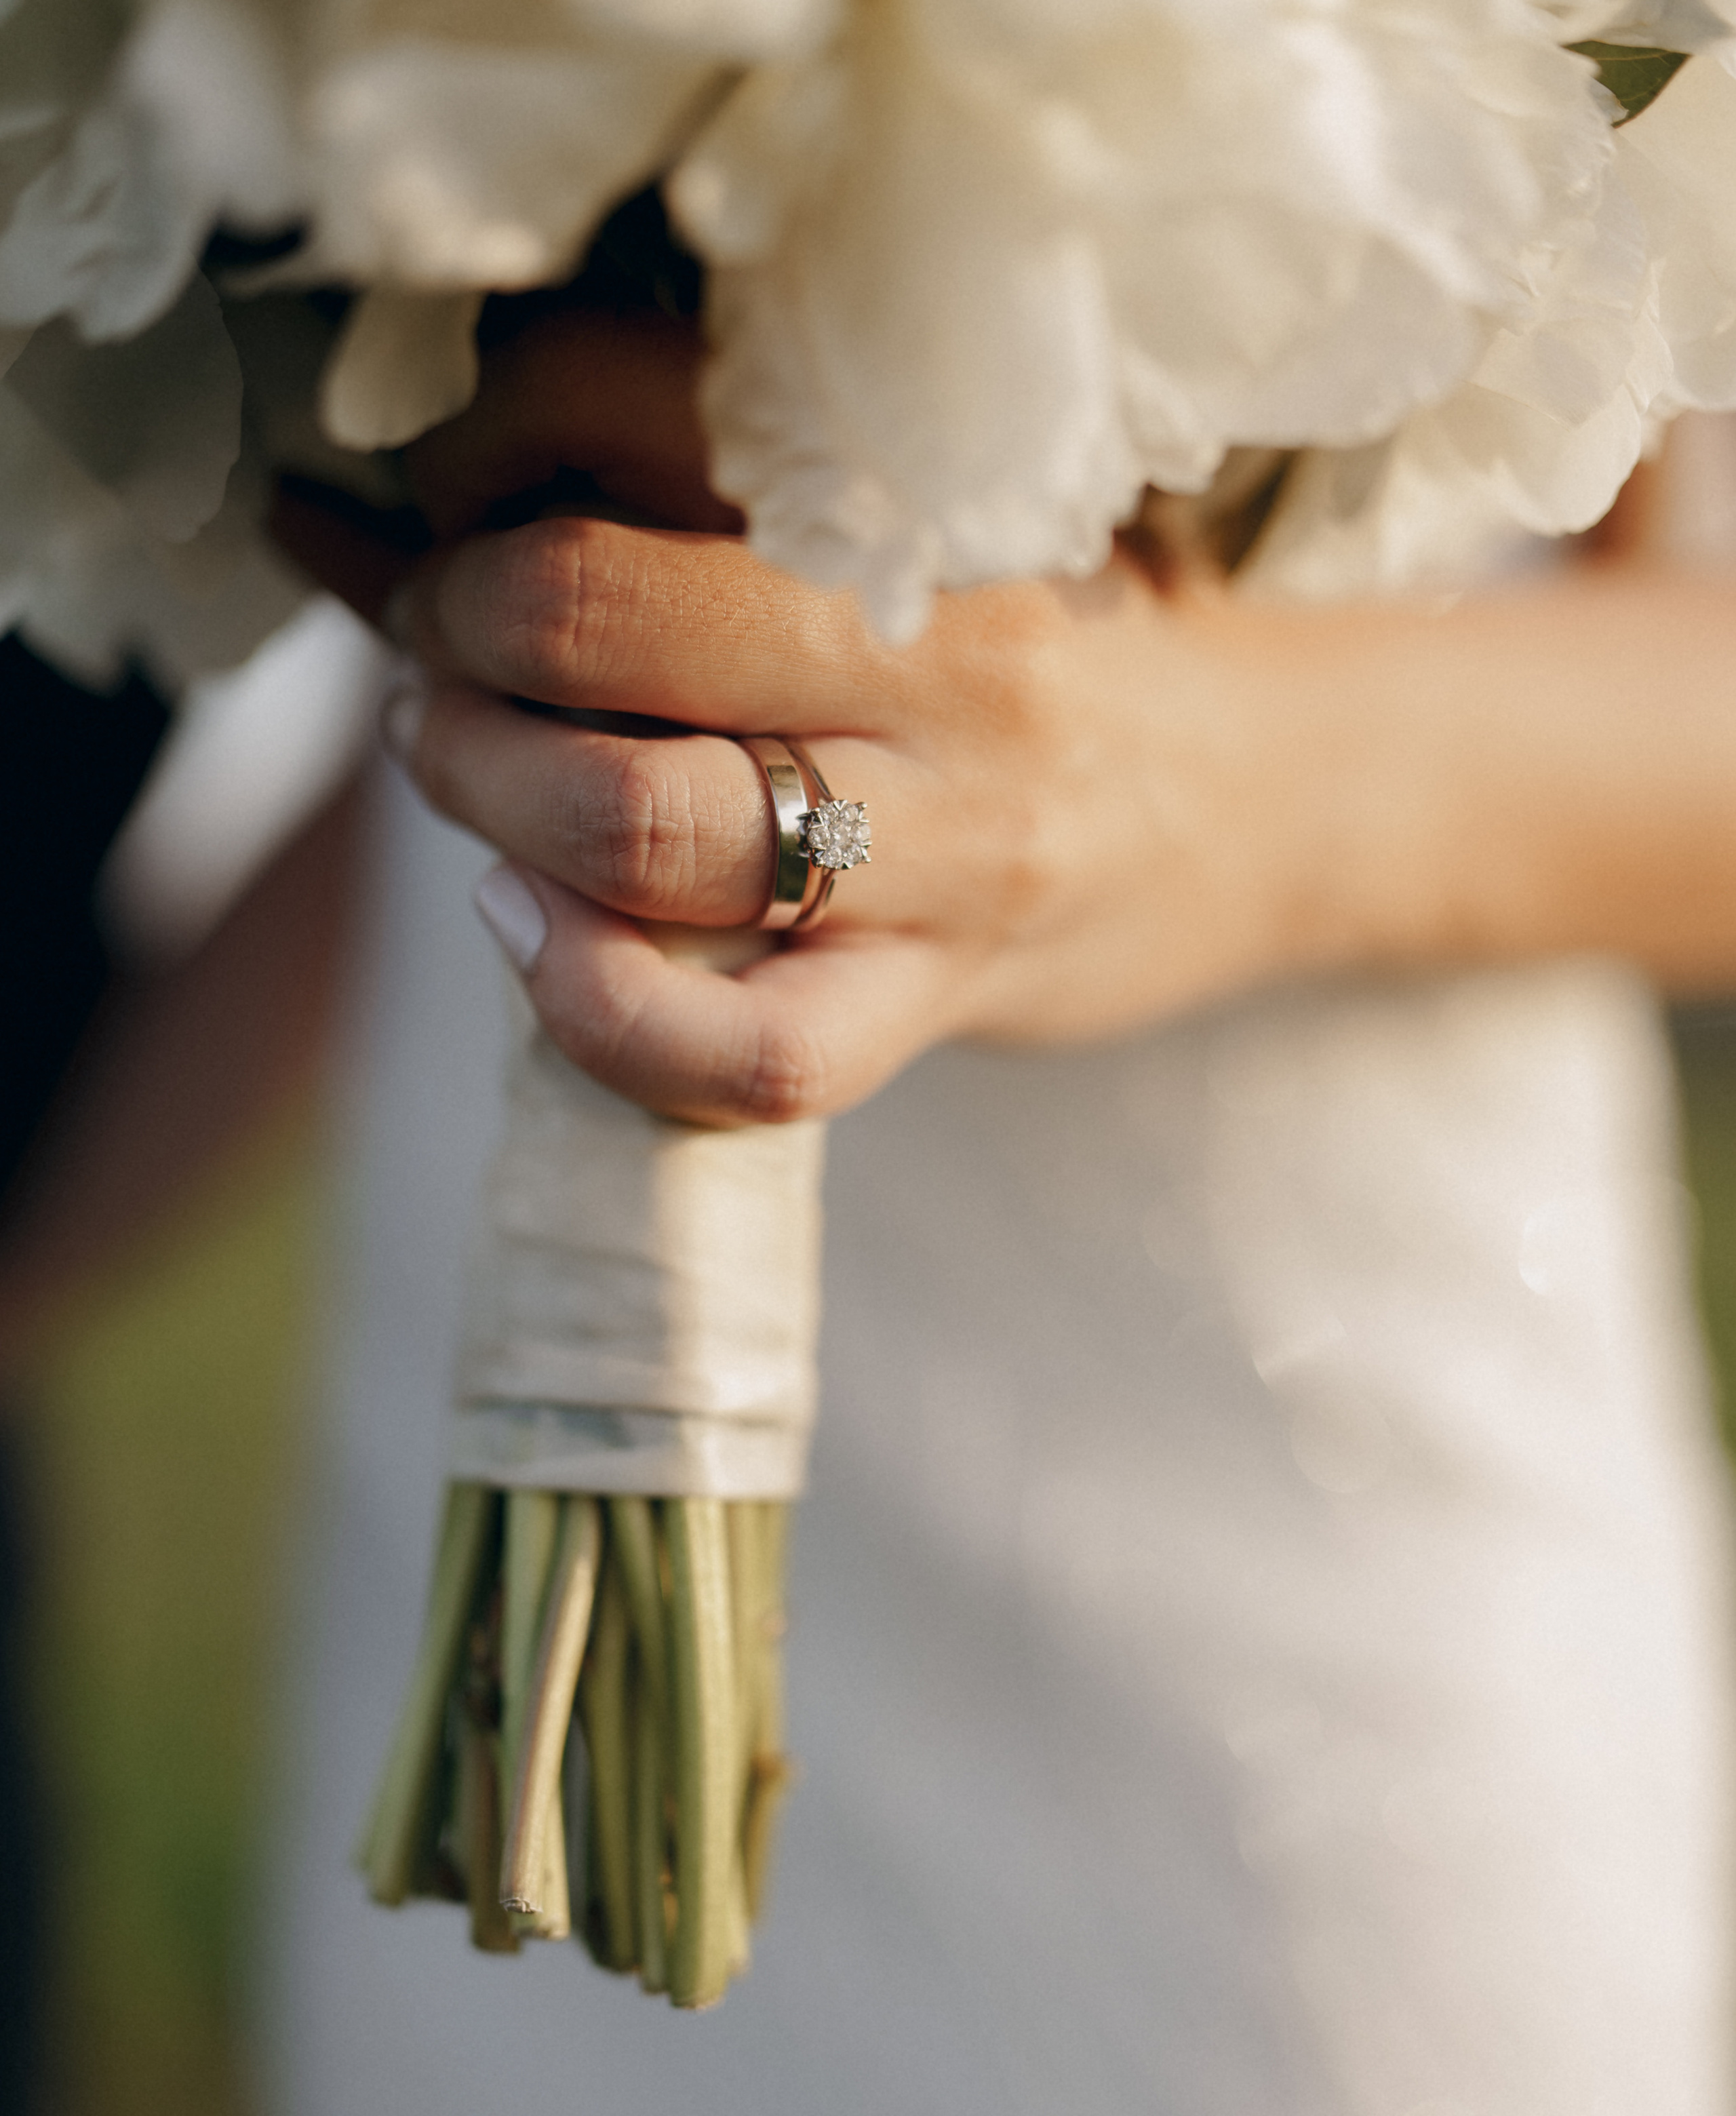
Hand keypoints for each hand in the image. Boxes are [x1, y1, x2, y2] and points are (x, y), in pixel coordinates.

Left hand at [385, 506, 1371, 1124]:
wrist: (1265, 804)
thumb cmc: (1033, 652)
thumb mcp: (887, 528)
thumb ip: (648, 504)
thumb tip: (334, 513)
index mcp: (923, 487)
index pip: (611, 399)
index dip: (462, 454)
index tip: (447, 506)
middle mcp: (939, 654)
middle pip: (592, 612)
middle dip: (451, 633)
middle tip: (443, 651)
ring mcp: (945, 846)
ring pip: (640, 826)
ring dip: (483, 793)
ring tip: (468, 773)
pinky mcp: (938, 1001)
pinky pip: (743, 1052)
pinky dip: (592, 1010)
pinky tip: (531, 935)